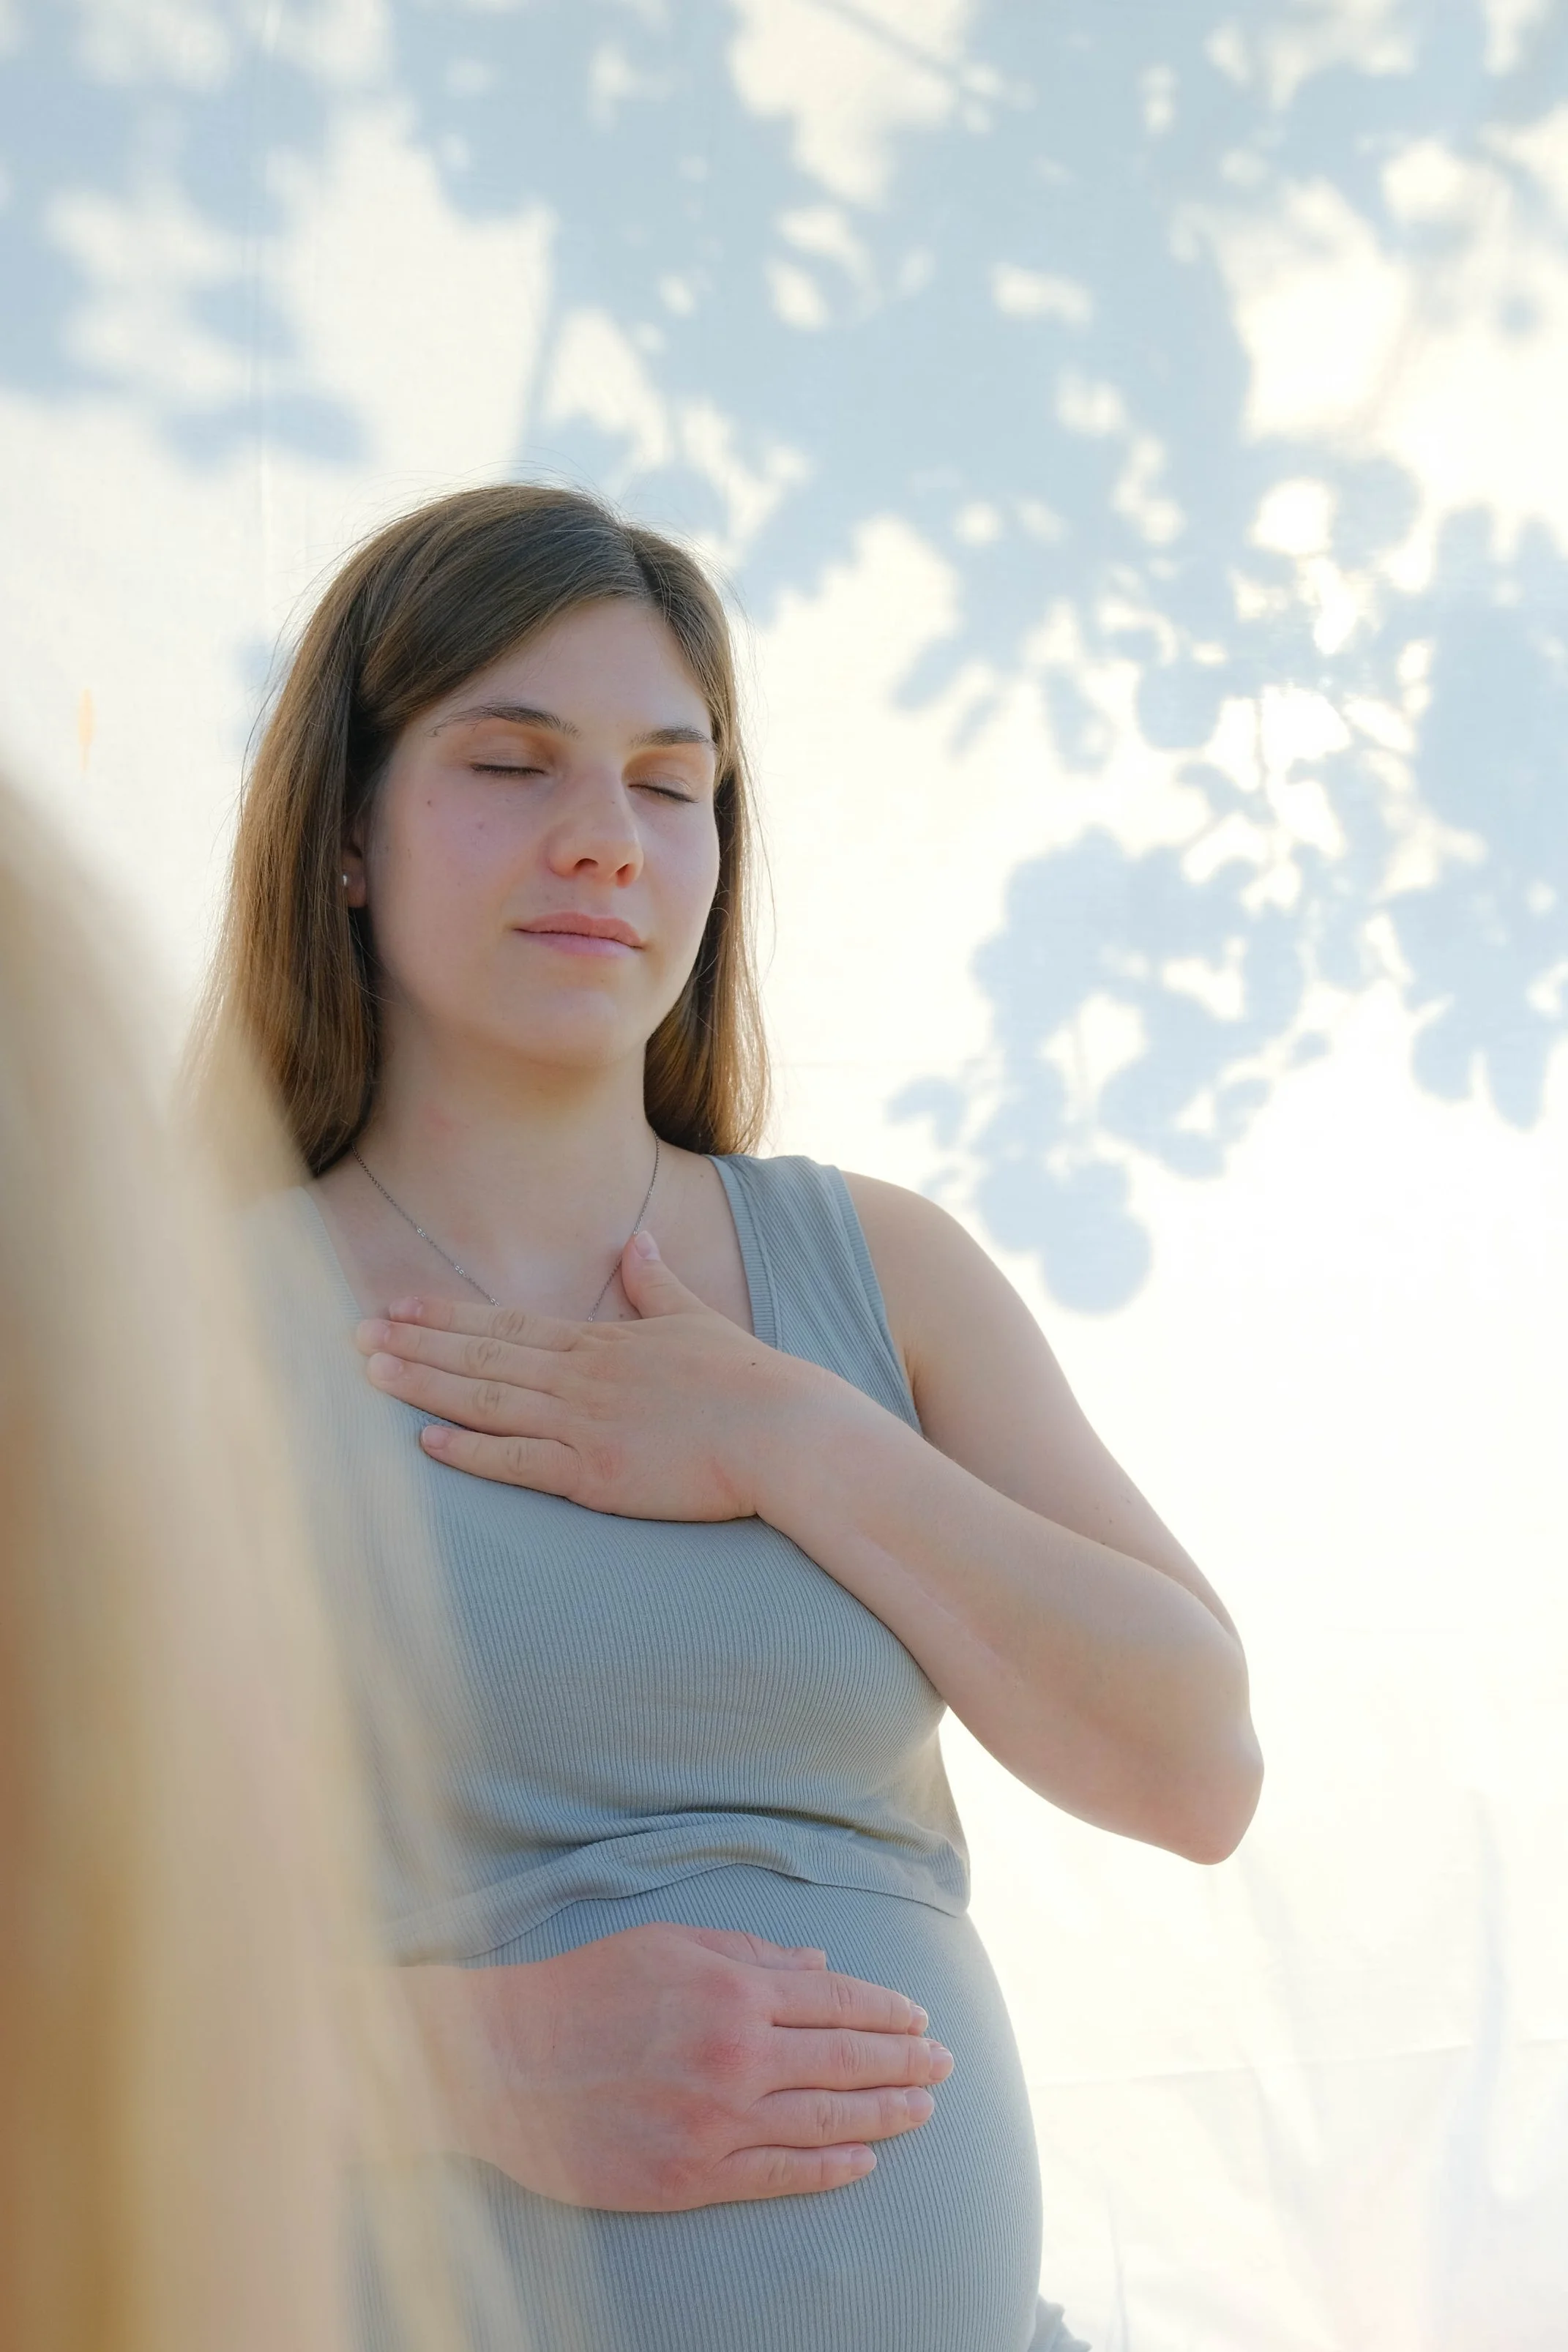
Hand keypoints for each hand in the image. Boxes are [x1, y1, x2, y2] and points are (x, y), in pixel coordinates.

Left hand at [355, 1232, 850, 1516]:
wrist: (785, 1434)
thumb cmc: (748, 1382)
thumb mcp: (696, 1320)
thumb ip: (656, 1283)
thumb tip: (638, 1240)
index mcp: (601, 1342)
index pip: (507, 1324)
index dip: (446, 1315)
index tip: (398, 1305)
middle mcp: (581, 1378)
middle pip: (482, 1356)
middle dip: (415, 1343)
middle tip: (354, 1332)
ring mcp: (585, 1426)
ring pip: (486, 1401)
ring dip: (424, 1384)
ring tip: (370, 1371)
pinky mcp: (595, 1476)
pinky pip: (518, 1462)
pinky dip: (469, 1451)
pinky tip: (425, 1439)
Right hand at [403, 1923, 952, 2209]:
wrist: (503, 2063)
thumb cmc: (583, 1990)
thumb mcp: (669, 1944)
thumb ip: (750, 1954)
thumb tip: (820, 1965)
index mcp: (732, 1991)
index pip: (835, 2000)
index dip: (886, 2010)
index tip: (919, 2017)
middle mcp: (736, 2057)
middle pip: (844, 2059)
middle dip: (904, 2060)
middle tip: (945, 2063)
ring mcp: (716, 2122)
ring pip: (825, 2120)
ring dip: (884, 2113)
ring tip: (924, 2108)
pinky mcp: (690, 2176)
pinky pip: (778, 2175)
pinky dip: (829, 2170)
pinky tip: (864, 2162)